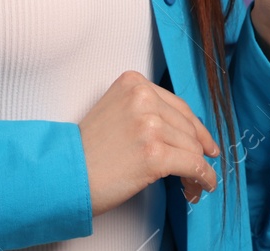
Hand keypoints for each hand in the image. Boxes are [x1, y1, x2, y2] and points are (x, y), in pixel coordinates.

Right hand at [79, 69, 220, 211]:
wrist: (64, 175)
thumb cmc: (86, 151)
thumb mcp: (116, 112)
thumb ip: (147, 111)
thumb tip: (188, 132)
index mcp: (133, 83)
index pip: (178, 106)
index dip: (196, 128)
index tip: (205, 143)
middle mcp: (143, 98)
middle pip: (187, 127)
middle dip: (196, 151)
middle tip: (197, 170)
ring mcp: (149, 125)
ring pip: (192, 148)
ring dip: (197, 169)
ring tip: (193, 184)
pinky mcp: (153, 154)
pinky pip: (192, 166)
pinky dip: (202, 178)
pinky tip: (201, 187)